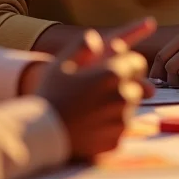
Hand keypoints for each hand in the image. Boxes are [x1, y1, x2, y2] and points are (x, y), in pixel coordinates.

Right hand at [36, 18, 155, 160]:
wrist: (41, 134)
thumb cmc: (50, 93)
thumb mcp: (62, 62)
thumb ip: (82, 46)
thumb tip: (96, 37)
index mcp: (113, 73)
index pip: (137, 62)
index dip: (127, 63)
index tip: (116, 66)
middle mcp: (122, 96)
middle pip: (137, 86)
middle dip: (125, 84)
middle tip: (103, 87)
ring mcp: (121, 121)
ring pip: (129, 108)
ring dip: (119, 104)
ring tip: (94, 106)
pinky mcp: (116, 141)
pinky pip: (120, 127)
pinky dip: (112, 124)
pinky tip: (92, 123)